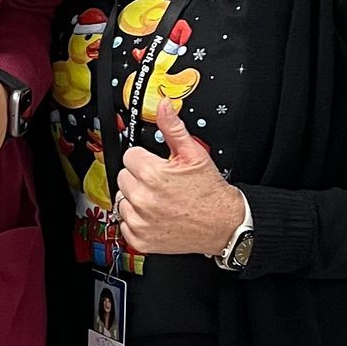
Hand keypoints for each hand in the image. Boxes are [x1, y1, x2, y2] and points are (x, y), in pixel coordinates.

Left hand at [115, 100, 244, 255]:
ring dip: (136, 199)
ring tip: (159, 200)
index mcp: (152, 175)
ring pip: (122, 200)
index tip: (157, 166)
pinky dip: (137, 221)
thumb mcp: (194, 154)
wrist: (224, 224)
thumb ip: (173, 128)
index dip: (145, 159)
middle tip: (160, 184)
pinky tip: (155, 216)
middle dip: (140, 178)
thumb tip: (163, 106)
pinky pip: (125, 224)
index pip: (130, 157)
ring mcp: (140, 221)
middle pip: (123, 177)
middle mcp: (143, 199)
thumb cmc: (210, 192)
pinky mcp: (140, 239)